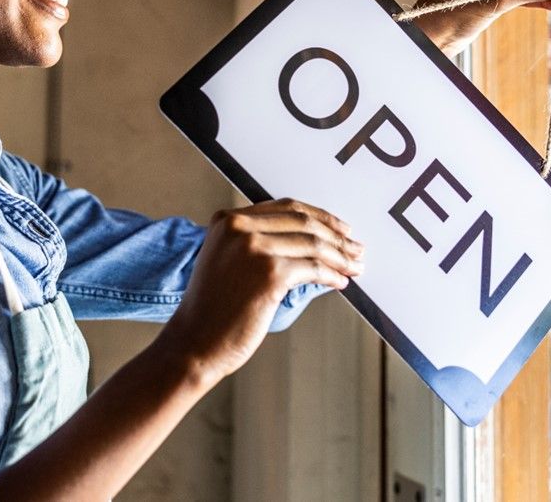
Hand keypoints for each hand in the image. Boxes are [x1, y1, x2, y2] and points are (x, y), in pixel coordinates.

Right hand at [157, 199, 361, 384]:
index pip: (286, 208)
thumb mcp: (229, 262)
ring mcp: (254, 248)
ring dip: (340, 256)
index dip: (320, 217)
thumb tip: (313, 242)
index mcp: (228, 220)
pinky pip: (313, 268)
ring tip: (355, 266)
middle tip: (356, 248)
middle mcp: (239, 227)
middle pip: (303, 222)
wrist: (194, 343)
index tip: (340, 229)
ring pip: (313, 244)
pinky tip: (340, 282)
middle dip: (336, 235)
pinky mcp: (269, 273)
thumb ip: (259, 243)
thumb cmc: (214, 311)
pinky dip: (331, 275)